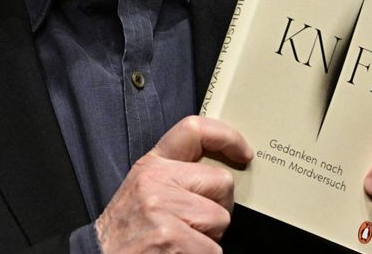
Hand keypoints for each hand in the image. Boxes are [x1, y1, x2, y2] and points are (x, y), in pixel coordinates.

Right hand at [95, 115, 251, 253]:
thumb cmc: (128, 232)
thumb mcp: (144, 191)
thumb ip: (177, 177)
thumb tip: (218, 175)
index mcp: (151, 165)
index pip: (193, 130)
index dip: (227, 136)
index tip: (244, 152)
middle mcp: (155, 181)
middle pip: (221, 181)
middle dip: (218, 206)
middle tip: (194, 224)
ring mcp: (163, 210)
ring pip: (221, 218)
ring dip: (210, 237)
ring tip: (182, 242)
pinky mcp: (172, 239)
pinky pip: (214, 250)